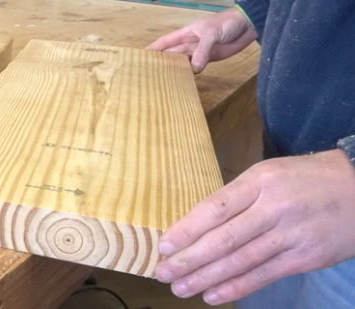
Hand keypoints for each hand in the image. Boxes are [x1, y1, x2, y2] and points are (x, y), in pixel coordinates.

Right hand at [147, 7, 257, 72]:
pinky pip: (196, 66)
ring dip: (175, 69)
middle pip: (172, 54)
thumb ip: (203, 51)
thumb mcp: (211, 34)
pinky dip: (190, 73)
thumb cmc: (226, 23)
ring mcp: (199, 51)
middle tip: (149, 73)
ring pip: (183, 61)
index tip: (141, 56)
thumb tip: (195, 68)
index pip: (165, 42)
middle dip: (161, 61)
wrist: (247, 25)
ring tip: (163, 79)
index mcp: (186, 33)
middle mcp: (190, 43)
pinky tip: (184, 79)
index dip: (154, 48)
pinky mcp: (209, 58)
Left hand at [155, 149, 354, 304]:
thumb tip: (198, 224)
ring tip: (181, 288)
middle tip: (163, 273)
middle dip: (189, 259)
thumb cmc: (306, 179)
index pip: (214, 208)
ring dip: (207, 278)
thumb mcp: (269, 174)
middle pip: (224, 239)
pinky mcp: (306, 257)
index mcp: (260, 182)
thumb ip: (237, 197)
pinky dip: (237, 288)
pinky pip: (264, 275)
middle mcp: (274, 208)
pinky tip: (213, 295)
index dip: (186, 229)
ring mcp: (291, 235)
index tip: (164, 245)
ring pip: (241, 261)